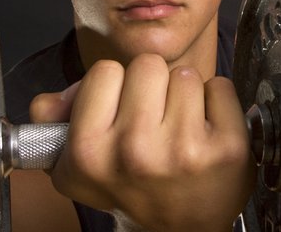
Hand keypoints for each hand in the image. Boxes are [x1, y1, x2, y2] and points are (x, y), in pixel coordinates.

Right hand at [30, 54, 255, 231]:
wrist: (180, 231)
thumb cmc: (132, 186)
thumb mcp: (78, 164)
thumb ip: (53, 121)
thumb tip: (53, 99)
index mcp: (90, 151)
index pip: (105, 71)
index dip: (115, 86)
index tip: (121, 110)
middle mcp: (135, 151)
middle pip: (148, 65)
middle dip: (152, 86)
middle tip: (154, 119)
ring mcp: (185, 149)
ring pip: (185, 75)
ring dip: (184, 95)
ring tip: (180, 128)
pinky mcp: (227, 148)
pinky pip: (220, 87)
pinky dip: (216, 103)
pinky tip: (207, 131)